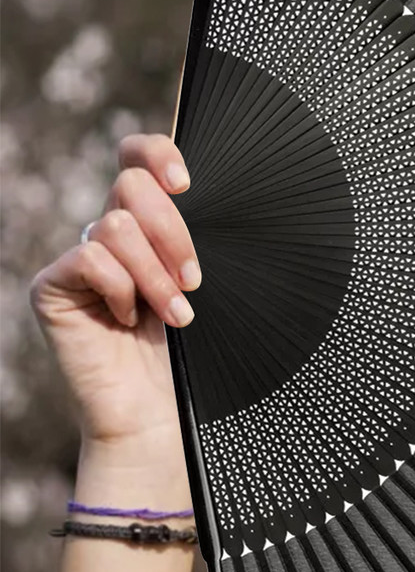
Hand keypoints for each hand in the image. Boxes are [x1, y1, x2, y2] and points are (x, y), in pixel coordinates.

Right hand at [29, 134, 199, 484]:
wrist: (159, 418)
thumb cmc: (192, 356)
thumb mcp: (201, 287)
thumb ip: (194, 242)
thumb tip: (205, 197)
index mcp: (147, 226)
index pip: (137, 157)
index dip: (158, 153)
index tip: (188, 184)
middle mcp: (109, 235)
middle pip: (131, 183)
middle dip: (174, 232)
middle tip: (194, 281)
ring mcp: (78, 260)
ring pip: (116, 224)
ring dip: (156, 273)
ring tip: (177, 315)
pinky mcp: (53, 288)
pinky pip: (90, 258)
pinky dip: (123, 289)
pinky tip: (131, 322)